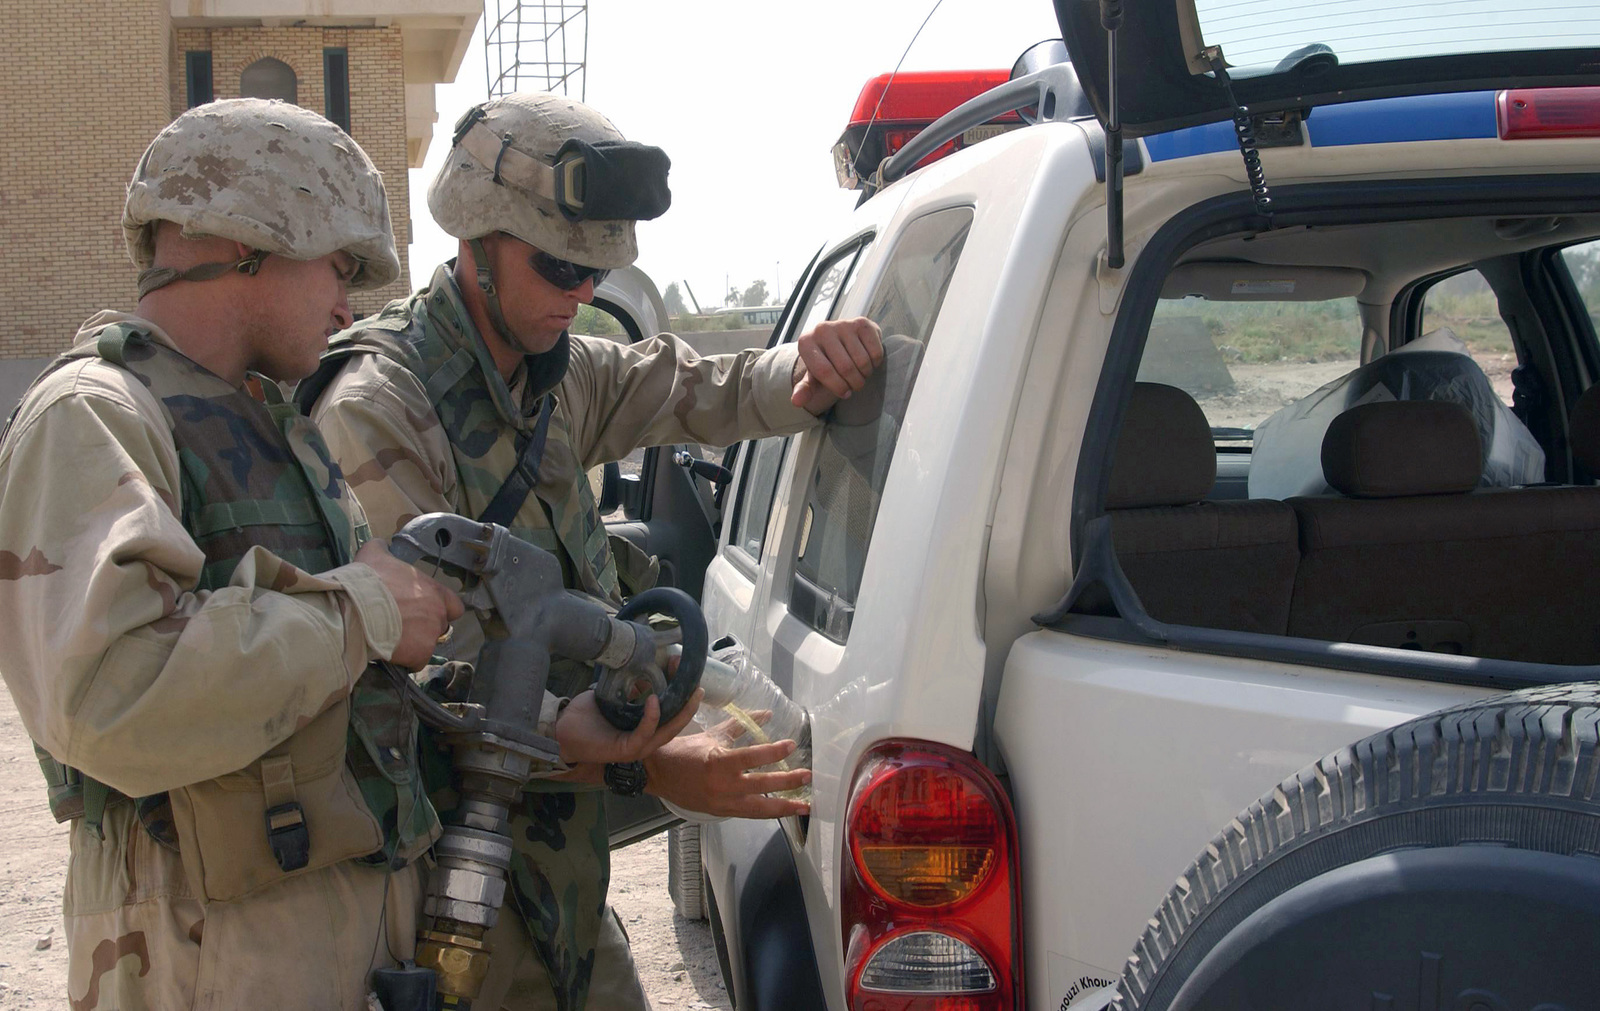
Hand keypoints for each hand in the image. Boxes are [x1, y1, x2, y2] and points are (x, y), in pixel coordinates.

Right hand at [355, 540, 463, 668]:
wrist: (356, 609)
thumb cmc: (368, 580)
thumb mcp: (373, 555)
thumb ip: (382, 548)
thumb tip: (380, 544)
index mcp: (434, 590)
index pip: (455, 605)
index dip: (441, 609)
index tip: (423, 610)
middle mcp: (439, 613)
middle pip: (440, 625)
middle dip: (426, 627)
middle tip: (404, 626)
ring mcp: (431, 635)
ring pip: (428, 644)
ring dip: (415, 644)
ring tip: (393, 639)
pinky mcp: (420, 654)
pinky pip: (417, 661)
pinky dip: (406, 660)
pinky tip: (390, 652)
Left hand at [555, 688, 703, 764]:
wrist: (560, 730)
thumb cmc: (585, 717)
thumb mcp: (612, 698)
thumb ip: (630, 691)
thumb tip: (645, 676)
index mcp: (643, 730)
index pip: (671, 716)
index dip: (682, 698)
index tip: (687, 676)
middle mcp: (644, 741)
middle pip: (675, 725)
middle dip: (689, 706)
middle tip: (699, 687)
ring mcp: (636, 748)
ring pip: (666, 732)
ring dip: (679, 713)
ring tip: (688, 693)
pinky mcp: (625, 750)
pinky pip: (644, 734)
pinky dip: (651, 717)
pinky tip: (653, 700)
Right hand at [644, 728, 810, 818]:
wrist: (658, 773)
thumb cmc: (685, 751)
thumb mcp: (713, 735)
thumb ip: (741, 726)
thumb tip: (767, 714)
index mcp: (719, 762)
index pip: (753, 757)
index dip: (774, 752)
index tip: (791, 745)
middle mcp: (723, 785)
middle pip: (762, 786)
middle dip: (788, 782)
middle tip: (808, 776)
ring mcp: (723, 803)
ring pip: (760, 809)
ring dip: (785, 807)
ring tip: (805, 805)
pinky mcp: (721, 813)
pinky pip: (750, 815)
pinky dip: (768, 812)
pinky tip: (784, 810)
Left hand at [791, 317, 883, 414]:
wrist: (838, 342)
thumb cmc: (825, 363)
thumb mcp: (813, 378)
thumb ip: (805, 390)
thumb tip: (797, 401)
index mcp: (806, 343)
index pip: (824, 371)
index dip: (838, 387)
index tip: (844, 393)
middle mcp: (822, 329)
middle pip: (845, 367)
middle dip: (854, 383)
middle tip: (855, 386)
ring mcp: (843, 324)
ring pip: (862, 360)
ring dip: (865, 374)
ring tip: (860, 374)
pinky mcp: (862, 323)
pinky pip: (875, 351)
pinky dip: (875, 363)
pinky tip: (868, 361)